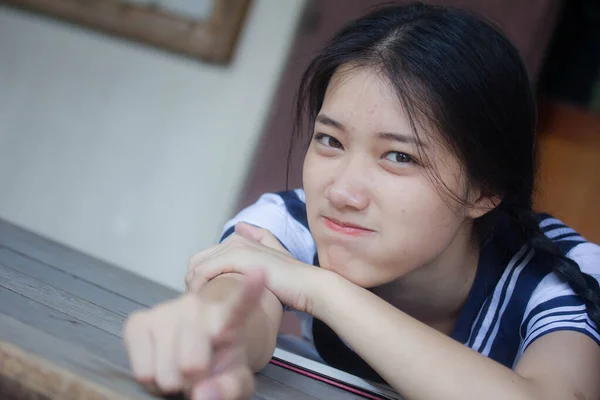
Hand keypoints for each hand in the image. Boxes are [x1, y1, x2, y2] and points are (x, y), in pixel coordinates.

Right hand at [123, 269, 264, 399]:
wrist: (192, 354)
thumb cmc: (219, 367)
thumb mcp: (236, 382)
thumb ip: (231, 388)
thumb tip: (203, 393)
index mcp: (229, 318)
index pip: (240, 305)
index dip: (249, 290)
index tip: (260, 271)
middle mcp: (196, 306)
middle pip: (192, 365)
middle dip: (194, 381)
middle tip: (199, 374)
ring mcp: (166, 310)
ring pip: (165, 374)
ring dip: (171, 382)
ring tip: (180, 369)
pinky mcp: (138, 321)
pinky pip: (142, 371)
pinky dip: (151, 379)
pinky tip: (160, 364)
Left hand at [185, 222, 321, 313]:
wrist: (308, 286)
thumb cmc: (292, 281)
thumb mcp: (276, 257)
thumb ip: (260, 239)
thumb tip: (240, 226)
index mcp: (243, 240)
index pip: (206, 257)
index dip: (201, 278)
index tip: (205, 298)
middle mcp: (237, 240)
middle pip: (197, 261)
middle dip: (193, 282)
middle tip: (200, 305)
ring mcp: (236, 247)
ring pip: (197, 266)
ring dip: (193, 287)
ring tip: (201, 307)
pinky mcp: (236, 258)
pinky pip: (203, 271)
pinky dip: (198, 287)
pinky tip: (205, 303)